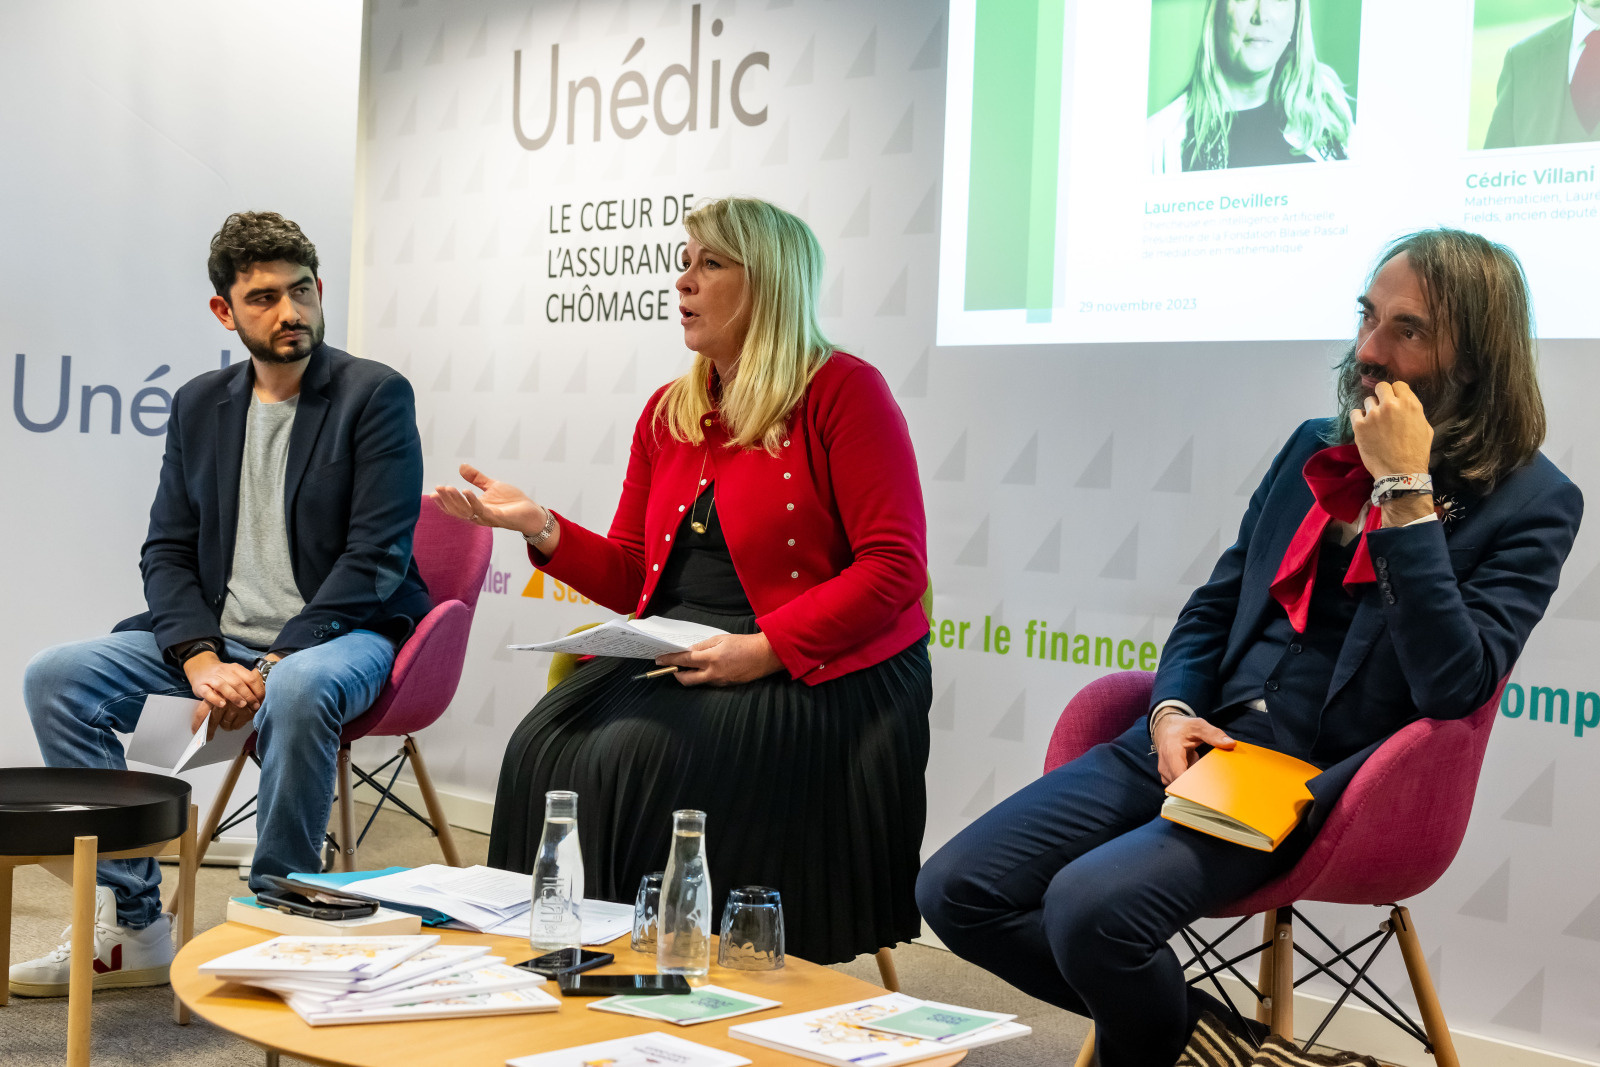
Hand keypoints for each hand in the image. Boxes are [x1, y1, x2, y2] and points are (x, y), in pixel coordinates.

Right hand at [184, 654, 263, 738]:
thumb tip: (262, 697)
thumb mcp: (235, 675)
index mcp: (236, 668)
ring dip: (234, 696)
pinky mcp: (200, 686)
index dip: (258, 689)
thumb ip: (247, 683)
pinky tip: (222, 705)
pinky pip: (207, 692)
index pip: (250, 677)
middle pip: (238, 682)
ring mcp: (211, 678)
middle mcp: (224, 671)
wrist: (200, 668)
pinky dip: (215, 698)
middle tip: (254, 706)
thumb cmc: (223, 676)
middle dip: (248, 695)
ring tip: (242, 705)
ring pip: (223, 686)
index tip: (262, 700)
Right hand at [430, 463, 548, 539]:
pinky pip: (482, 510)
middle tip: (438, 488)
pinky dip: (473, 501)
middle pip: (458, 510)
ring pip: (467, 511)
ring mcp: (488, 517)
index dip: (444, 502)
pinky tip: (466, 491)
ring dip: (457, 500)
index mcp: (476, 508)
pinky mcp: (498, 518)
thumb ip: (476, 478)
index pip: (456, 508)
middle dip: (447, 500)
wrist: (531, 511)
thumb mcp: (492, 486)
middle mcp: (479, 515)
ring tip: (449, 488)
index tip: (433, 493)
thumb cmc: (512, 501)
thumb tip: (461, 466)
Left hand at [654, 633, 783, 686]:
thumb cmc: (744, 644)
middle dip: (676, 674)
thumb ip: (703, 646)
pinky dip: (701, 676)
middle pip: (686, 679)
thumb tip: (689, 652)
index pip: (684, 661)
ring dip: (689, 675)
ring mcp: (719, 682)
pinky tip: (703, 669)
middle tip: (672, 667)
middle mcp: (713, 673)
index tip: (659, 659)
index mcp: (711, 659)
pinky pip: (708, 682)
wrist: (765, 655)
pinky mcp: (726, 685)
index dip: (670, 660)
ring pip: (697, 682)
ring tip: (687, 666)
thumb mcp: (721, 639)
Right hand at [1152, 713, 1235, 785]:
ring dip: (1195, 782)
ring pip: (1182, 787)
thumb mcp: (1197, 725)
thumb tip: (1230, 744)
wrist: (1165, 729)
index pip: (1180, 777)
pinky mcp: (1169, 777)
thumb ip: (1214, 734)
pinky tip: (1197, 771)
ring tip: (1203, 769)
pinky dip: (1191, 780)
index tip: (1210, 787)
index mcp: (1171, 753)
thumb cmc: (1180, 728)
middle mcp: (1165, 766)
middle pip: (1182, 785)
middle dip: (1199, 785)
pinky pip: (1181, 785)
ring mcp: (1166, 773)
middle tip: (1213, 779)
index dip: (1194, 786)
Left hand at [1350, 380, 1431, 479]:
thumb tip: (1405, 406)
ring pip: (1368, 401)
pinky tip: (1365, 427)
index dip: (1395, 392)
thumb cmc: (1416, 453)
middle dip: (1382, 396)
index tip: (1394, 400)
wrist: (1401, 473)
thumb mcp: (1425, 428)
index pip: (1398, 385)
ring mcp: (1373, 414)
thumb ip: (1414, 412)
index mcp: (1410, 404)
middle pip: (1381, 387)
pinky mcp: (1359, 425)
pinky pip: (1354, 413)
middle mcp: (1391, 405)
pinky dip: (1358, 419)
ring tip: (1375, 424)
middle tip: (1382, 408)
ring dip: (1371, 409)